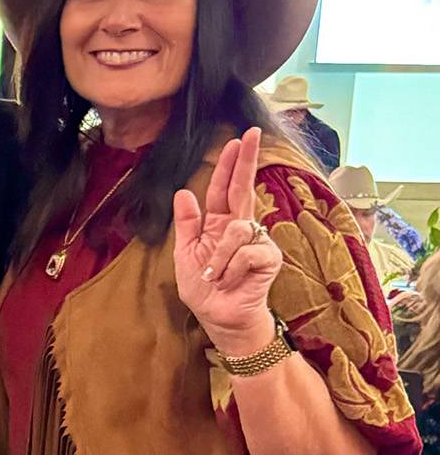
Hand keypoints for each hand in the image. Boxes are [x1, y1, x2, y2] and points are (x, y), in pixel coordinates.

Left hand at [173, 127, 283, 356]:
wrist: (220, 318)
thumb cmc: (204, 289)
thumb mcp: (185, 254)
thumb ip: (187, 224)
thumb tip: (184, 192)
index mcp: (218, 223)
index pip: (224, 188)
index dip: (229, 164)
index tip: (236, 139)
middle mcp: (240, 227)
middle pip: (243, 188)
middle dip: (245, 161)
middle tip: (249, 135)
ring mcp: (257, 241)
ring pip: (235, 229)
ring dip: (218, 256)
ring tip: (215, 275)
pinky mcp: (268, 258)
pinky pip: (245, 251)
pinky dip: (231, 268)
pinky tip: (230, 280)